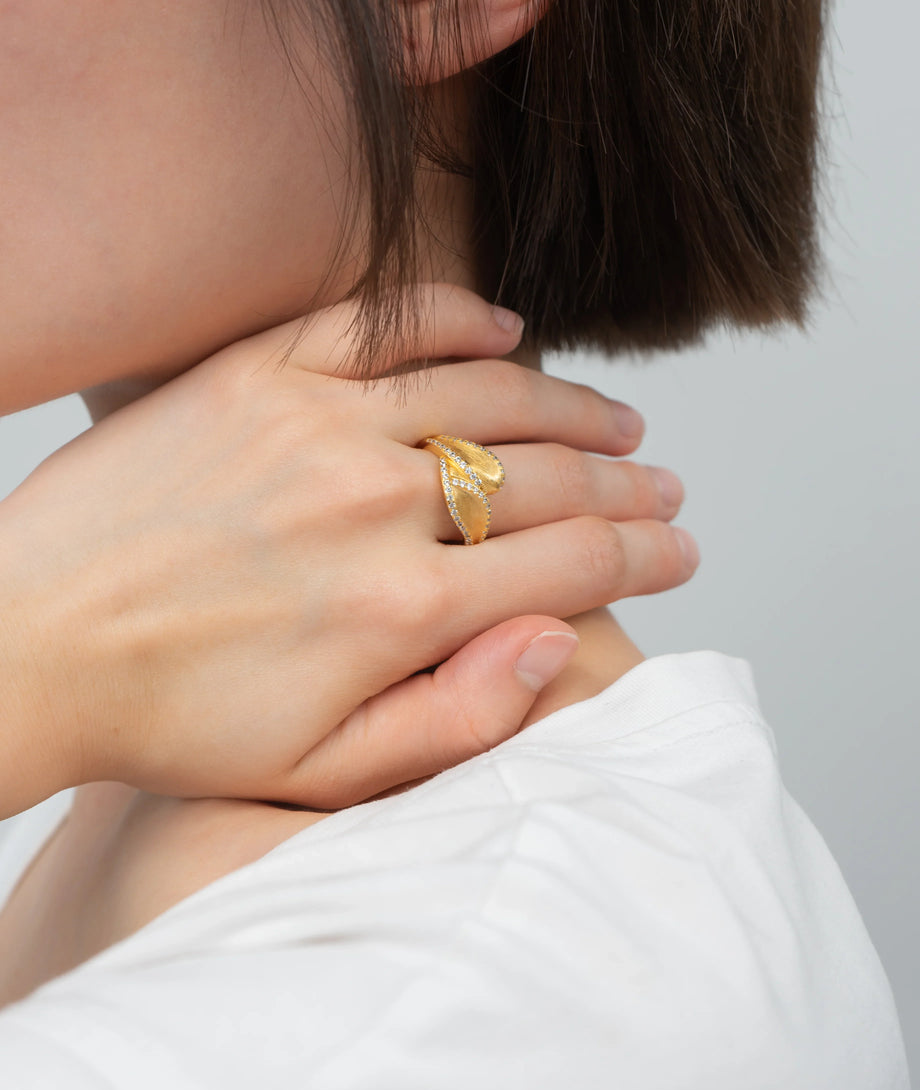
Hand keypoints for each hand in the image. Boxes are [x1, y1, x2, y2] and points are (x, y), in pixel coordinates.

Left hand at [0, 285, 696, 815]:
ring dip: (570, 406)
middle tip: (667, 485)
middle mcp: (372, 506)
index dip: (648, 555)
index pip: (572, 564)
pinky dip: (455, 319)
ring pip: (488, 394)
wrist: (28, 641)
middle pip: (548, 479)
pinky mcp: (258, 374)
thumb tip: (558, 641)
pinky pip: (382, 323)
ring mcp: (315, 427)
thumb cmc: (171, 720)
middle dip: (629, 488)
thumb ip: (456, 718)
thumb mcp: (322, 771)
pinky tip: (505, 329)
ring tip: (617, 421)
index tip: (683, 547)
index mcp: (399, 612)